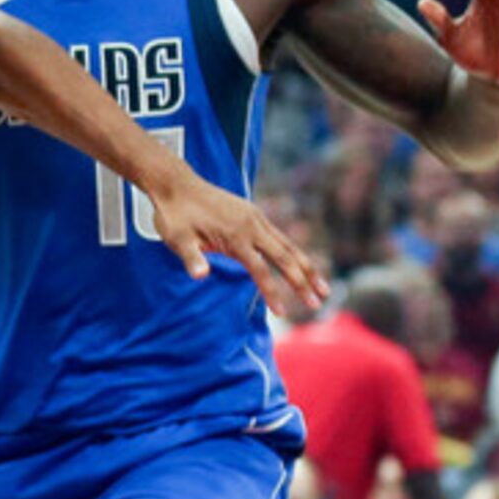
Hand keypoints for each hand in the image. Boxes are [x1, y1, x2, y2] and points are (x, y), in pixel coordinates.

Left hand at [146, 173, 329, 318]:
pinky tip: (301, 266)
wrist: (175, 184)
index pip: (260, 269)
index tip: (282, 313)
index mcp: (235, 235)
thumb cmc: (174, 215)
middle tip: (318, 303)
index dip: (272, 292)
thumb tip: (200, 276)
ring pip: (288, 245)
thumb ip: (191, 257)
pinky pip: (279, 237)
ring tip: (324, 287)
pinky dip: (294, 253)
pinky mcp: (253, 215)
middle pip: (284, 257)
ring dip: (307, 267)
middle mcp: (252, 225)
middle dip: (302, 281)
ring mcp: (255, 218)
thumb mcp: (176, 239)